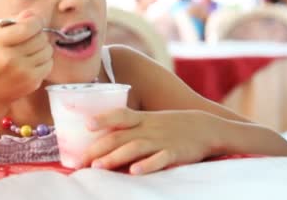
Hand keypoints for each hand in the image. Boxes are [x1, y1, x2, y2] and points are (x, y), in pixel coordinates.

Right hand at [0, 10, 53, 104]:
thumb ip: (13, 23)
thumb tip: (32, 15)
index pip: (28, 27)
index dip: (35, 22)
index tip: (33, 24)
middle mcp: (10, 58)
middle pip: (40, 38)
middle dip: (39, 35)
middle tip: (31, 39)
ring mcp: (22, 72)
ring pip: (47, 50)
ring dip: (43, 48)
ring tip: (32, 51)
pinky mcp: (32, 82)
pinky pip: (49, 64)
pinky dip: (44, 61)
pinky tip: (34, 62)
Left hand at [83, 108, 217, 173]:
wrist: (206, 128)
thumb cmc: (171, 126)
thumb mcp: (150, 121)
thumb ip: (129, 128)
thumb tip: (102, 139)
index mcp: (141, 119)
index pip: (119, 115)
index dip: (103, 118)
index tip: (86, 124)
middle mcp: (148, 128)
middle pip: (119, 136)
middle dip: (97, 149)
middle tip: (79, 161)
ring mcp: (161, 140)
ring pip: (134, 148)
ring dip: (114, 157)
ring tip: (98, 166)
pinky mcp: (175, 153)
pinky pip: (160, 159)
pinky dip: (147, 165)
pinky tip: (134, 172)